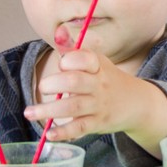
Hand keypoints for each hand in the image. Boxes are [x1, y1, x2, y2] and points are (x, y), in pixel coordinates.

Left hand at [24, 49, 166, 156]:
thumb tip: (58, 32)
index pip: (84, 58)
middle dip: (54, 83)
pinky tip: (49, 135)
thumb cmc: (107, 79)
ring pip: (73, 107)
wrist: (137, 103)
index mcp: (97, 66)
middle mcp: (98, 85)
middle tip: (43, 87)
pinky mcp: (97, 123)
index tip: (62, 64)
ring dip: (49, 110)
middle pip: (75, 82)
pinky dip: (64, 132)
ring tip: (29, 112)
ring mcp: (98, 105)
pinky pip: (79, 128)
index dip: (69, 60)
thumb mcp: (96, 62)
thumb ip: (74, 50)